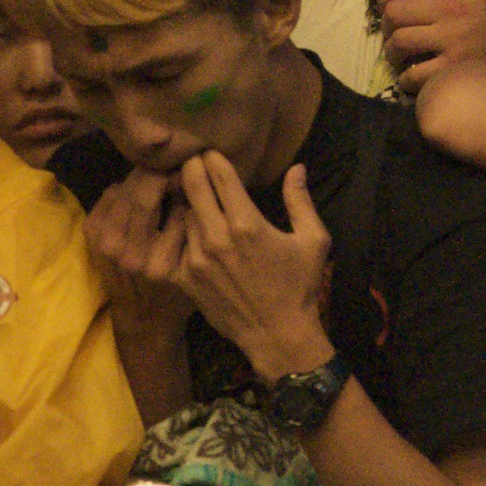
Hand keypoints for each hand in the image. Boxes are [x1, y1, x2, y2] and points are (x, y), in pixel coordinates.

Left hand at [84, 169, 196, 339]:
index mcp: (158, 259)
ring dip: (140, 179)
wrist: (142, 319)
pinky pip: (107, 197)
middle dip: (159, 171)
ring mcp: (105, 245)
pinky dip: (122, 190)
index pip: (172, 203)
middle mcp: (127, 252)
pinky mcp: (92, 239)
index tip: (191, 168)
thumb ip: (192, 225)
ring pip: (122, 190)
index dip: (181, 178)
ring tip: (157, 177)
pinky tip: (136, 195)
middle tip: (173, 164)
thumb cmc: (177, 291)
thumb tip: (190, 180)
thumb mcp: (193, 263)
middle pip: (141, 192)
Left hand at [175, 155, 333, 381]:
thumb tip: (296, 167)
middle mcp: (217, 237)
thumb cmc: (299, 285)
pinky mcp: (184, 279)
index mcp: (248, 224)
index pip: (220, 175)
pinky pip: (171, 244)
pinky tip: (181, 226)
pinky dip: (175, 231)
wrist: (277, 334)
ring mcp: (196, 259)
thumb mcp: (314, 240)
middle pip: (192, 186)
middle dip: (191, 167)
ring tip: (185, 190)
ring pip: (180, 213)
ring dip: (183, 199)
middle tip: (191, 160)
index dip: (213, 157)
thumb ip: (301, 200)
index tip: (210, 151)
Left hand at [377, 0, 485, 91]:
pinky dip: (406, 79)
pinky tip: (411, 79)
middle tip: (393, 34)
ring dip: (392, 52)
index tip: (385, 5)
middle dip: (387, 26)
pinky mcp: (455, 68)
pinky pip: (414, 75)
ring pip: (400, 41)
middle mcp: (451, 9)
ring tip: (399, 57)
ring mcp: (452, 39)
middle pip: (396, 12)